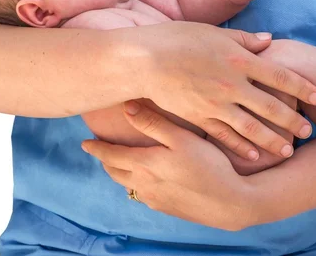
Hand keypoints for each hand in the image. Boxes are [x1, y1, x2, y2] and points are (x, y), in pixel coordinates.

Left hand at [81, 101, 256, 230]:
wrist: (230, 202)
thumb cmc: (209, 165)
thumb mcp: (182, 138)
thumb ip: (154, 123)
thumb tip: (127, 107)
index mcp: (143, 164)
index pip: (110, 155)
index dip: (96, 148)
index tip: (85, 142)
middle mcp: (143, 184)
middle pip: (114, 172)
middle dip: (105, 160)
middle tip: (100, 150)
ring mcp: (154, 199)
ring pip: (127, 185)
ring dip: (119, 173)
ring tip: (118, 164)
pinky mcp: (166, 208)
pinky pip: (142, 195)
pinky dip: (135, 184)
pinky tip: (145, 180)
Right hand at [135, 21, 315, 159]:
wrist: (143, 60)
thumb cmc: (176, 39)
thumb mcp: (213, 32)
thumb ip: (243, 39)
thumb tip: (269, 41)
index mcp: (239, 58)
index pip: (279, 74)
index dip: (302, 86)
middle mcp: (233, 83)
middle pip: (271, 105)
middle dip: (292, 120)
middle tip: (307, 132)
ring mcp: (216, 103)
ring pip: (252, 126)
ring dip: (272, 140)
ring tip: (288, 150)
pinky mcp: (199, 118)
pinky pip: (225, 136)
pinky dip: (241, 147)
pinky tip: (255, 156)